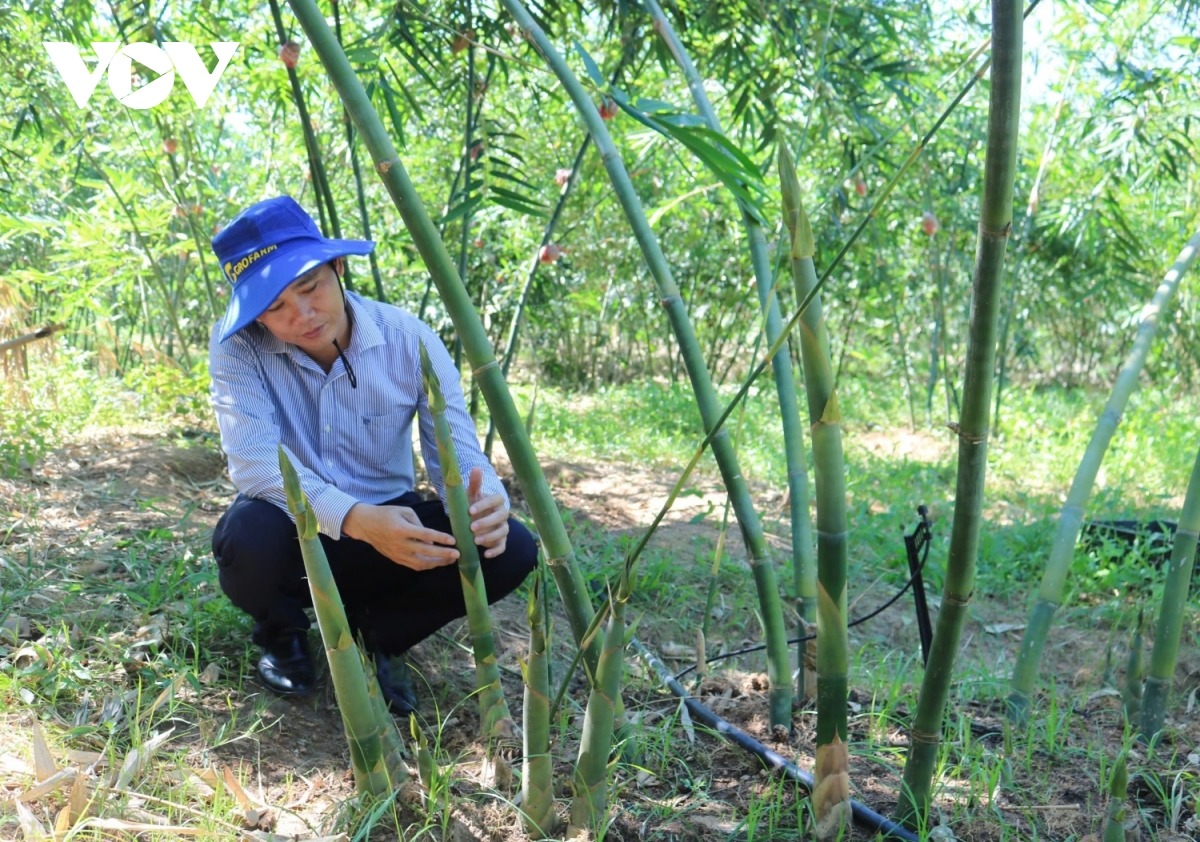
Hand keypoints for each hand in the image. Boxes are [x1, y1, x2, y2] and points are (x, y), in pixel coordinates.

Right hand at [342, 503, 458, 570]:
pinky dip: (427, 565)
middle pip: (425, 552)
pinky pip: (414, 566)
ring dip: (437, 563)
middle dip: (443, 555)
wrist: (366, 524)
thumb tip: (431, 540)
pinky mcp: (396, 559)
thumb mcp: (404, 511)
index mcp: (402, 529)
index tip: (453, 540)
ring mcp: (397, 554)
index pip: (425, 535)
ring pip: (420, 563)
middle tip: (457, 554)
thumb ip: (419, 524)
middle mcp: (400, 544)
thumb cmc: (387, 514)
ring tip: (450, 560)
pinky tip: (437, 563)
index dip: (440, 538)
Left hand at [467, 466, 508, 557]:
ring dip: (490, 536)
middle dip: (486, 522)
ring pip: (502, 532)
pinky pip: (502, 547)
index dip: (484, 505)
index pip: (495, 500)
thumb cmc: (473, 505)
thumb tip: (476, 468)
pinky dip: (496, 551)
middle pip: (500, 517)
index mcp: (497, 501)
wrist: (473, 520)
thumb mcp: (471, 495)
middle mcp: (503, 514)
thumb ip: (475, 484)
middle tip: (471, 527)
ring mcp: (503, 528)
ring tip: (475, 541)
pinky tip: (485, 554)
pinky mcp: (501, 541)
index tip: (470, 510)